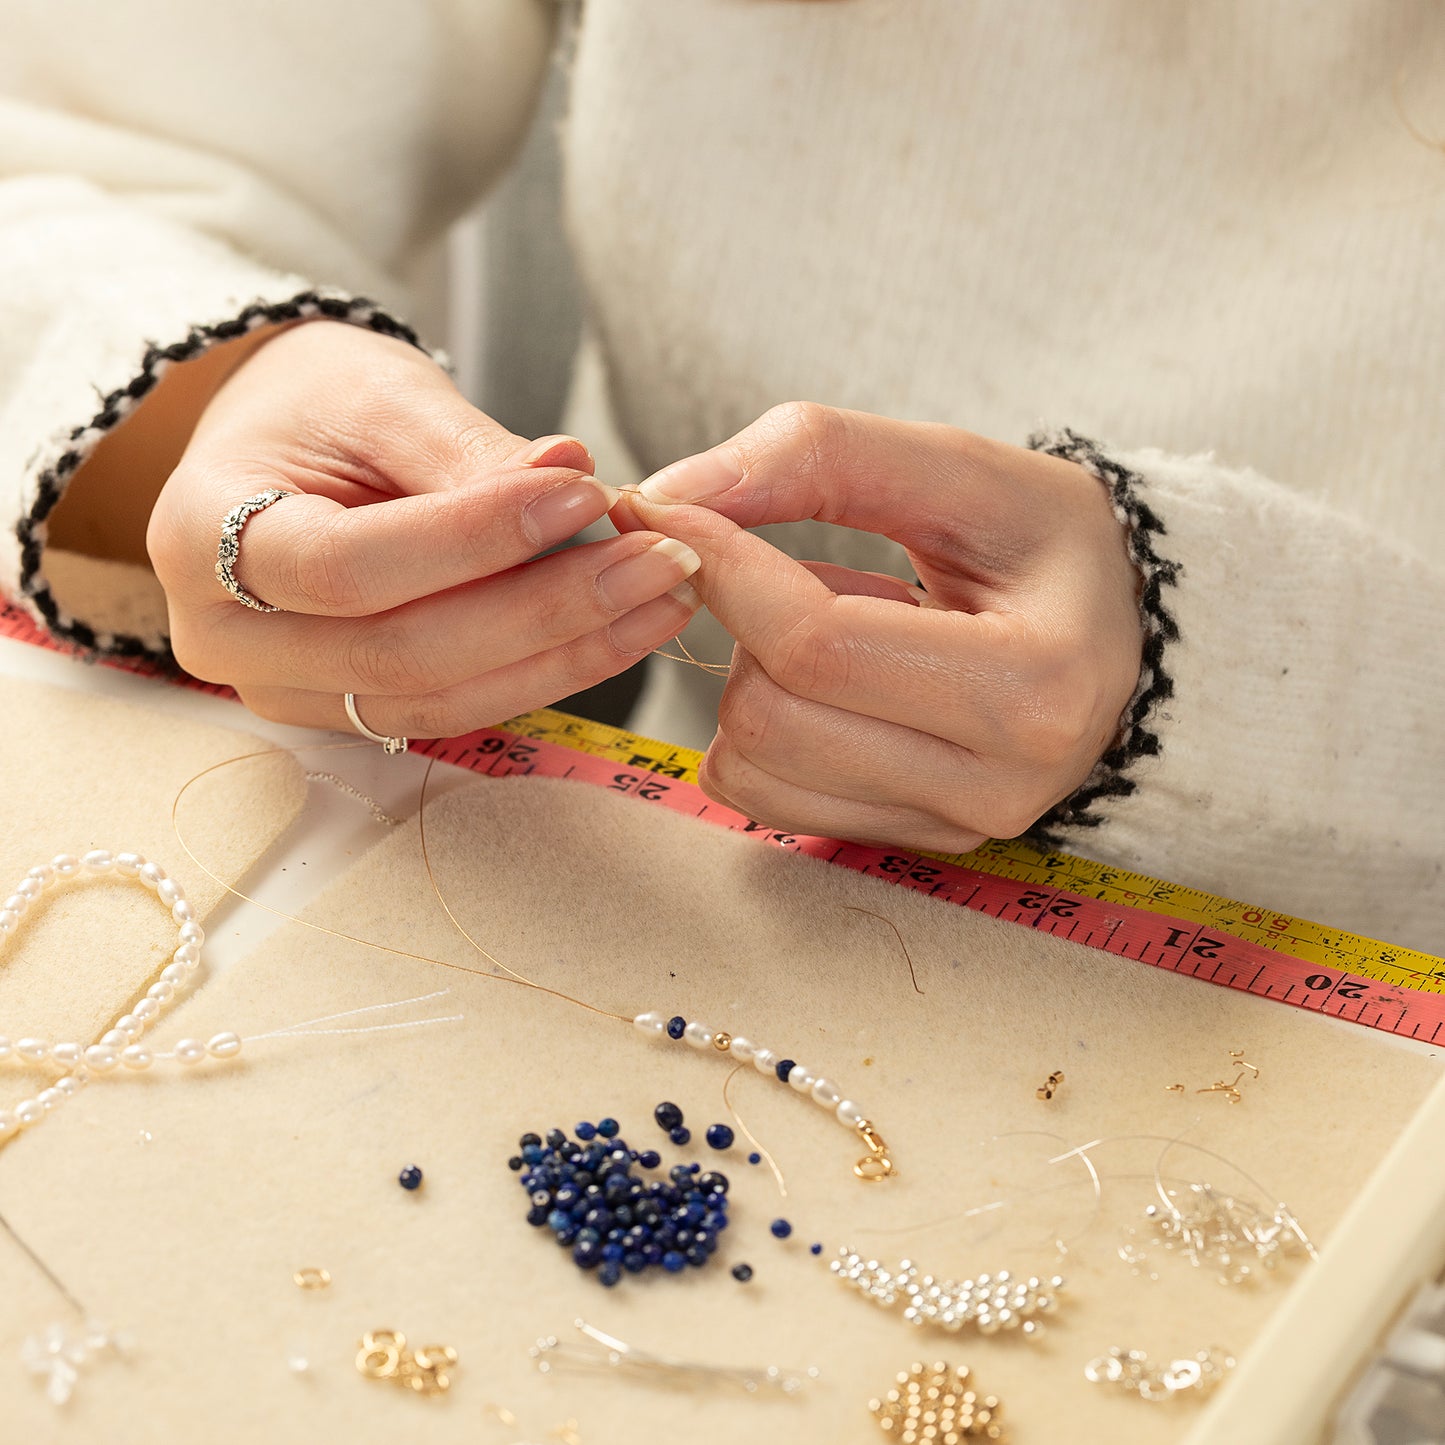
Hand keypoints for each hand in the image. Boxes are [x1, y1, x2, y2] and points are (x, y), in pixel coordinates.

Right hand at [147, 322, 699, 735]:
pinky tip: (622, 628)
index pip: (350, 566)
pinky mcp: (345, 709)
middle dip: (545, 611)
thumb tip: (574, 485)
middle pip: (402, 651)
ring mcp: (285, 690)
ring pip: (438, 697)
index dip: (476, 540)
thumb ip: (469, 452)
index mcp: (201, 534)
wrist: (275, 444)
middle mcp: (227, 637)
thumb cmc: (315, 403)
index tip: (585, 495)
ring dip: (565, 653)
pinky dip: (545, 671)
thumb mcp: (380, 395)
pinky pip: (454, 709)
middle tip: (658, 562)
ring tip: (661, 595)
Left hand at [614, 404, 1142, 850]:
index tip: (668, 507)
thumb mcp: (956, 466)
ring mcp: (955, 828)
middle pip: (771, 715)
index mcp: (1033, 685)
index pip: (816, 645)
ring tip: (846, 629)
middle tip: (815, 574)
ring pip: (753, 767)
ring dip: (761, 677)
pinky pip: (766, 798)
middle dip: (751, 625)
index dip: (720, 567)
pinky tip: (840, 686)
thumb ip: (817, 456)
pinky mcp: (914, 843)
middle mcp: (999, 784)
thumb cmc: (1042, 539)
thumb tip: (667, 494)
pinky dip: (768, 728)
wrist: (1118, 626)